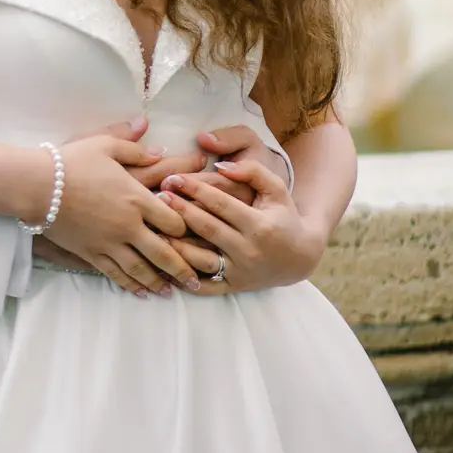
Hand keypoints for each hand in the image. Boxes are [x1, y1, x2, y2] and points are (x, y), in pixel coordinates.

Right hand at [43, 130, 203, 298]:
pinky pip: (115, 274)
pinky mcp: (91, 253)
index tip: (191, 233)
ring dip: (159, 283)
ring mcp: (109, 243)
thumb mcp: (105, 145)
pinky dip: (130, 285)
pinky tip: (140, 293)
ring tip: (172, 292)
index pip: (173, 220)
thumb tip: (160, 147)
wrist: (37, 186)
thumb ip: (135, 147)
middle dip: (182, 269)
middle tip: (196, 281)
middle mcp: (128, 225)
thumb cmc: (72, 162)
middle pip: (164, 253)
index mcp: (136, 198)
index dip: (186, 228)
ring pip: (141, 270)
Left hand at [157, 156, 324, 292]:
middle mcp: (249, 251)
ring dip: (174, 244)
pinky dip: (181, 277)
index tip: (173, 178)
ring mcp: (239, 272)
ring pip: (200, 259)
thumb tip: (220, 166)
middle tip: (156, 196)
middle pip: (207, 229)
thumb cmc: (283, 216)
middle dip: (180, 211)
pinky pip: (203, 286)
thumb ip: (252, 172)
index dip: (196, 189)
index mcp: (259, 225)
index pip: (221, 204)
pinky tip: (162, 262)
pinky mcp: (233, 287)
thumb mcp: (276, 189)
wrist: (299, 258)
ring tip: (153, 227)